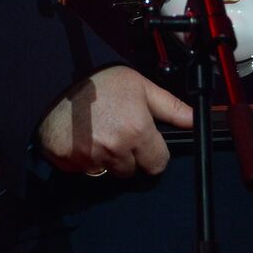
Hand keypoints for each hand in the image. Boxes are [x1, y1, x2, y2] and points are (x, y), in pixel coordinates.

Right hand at [36, 65, 191, 177]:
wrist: (56, 80)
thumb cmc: (103, 81)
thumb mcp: (142, 87)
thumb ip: (171, 107)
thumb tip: (196, 120)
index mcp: (138, 131)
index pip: (157, 164)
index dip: (155, 156)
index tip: (147, 145)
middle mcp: (115, 148)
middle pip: (132, 171)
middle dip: (130, 158)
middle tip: (119, 134)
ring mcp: (89, 157)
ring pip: (107, 172)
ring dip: (106, 160)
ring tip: (99, 134)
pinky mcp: (67, 162)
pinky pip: (82, 170)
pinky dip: (83, 160)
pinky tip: (81, 138)